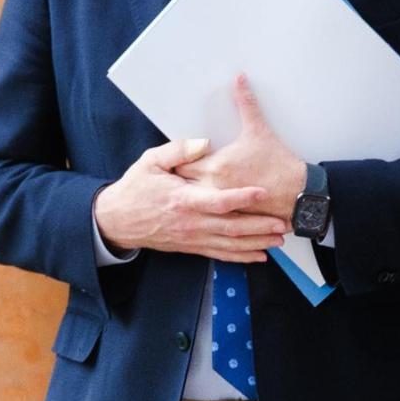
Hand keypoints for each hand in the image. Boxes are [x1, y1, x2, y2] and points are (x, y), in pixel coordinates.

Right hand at [94, 137, 287, 260]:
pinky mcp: (192, 246)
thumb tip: (204, 142)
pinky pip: (220, 254)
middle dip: (260, 226)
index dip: (242, 197)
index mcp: (182, 200)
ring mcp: (192, 237)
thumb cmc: (135, 189)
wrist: (116, 221)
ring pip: (230, 244)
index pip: (218, 200)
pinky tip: (260, 256)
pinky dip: (241, 257)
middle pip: (231, 227)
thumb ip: (178, 150)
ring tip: (280, 239)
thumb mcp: (150, 162)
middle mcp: (191, 222)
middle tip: (283, 223)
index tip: (263, 192)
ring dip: (257, 243)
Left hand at [174, 74, 304, 221]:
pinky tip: (200, 209)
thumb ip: (245, 103)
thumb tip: (239, 79)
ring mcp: (221, 206)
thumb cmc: (279, 164)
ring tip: (183, 193)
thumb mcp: (259, 130)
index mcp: (216, 166)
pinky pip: (207, 216)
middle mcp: (214, 188)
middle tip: (173, 175)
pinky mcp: (229, 217)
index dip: (174, 161)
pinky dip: (202, 211)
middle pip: (181, 186)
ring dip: (187, 197)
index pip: (179, 164)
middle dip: (176, 181)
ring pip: (191, 204)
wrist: (299, 192)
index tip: (173, 158)